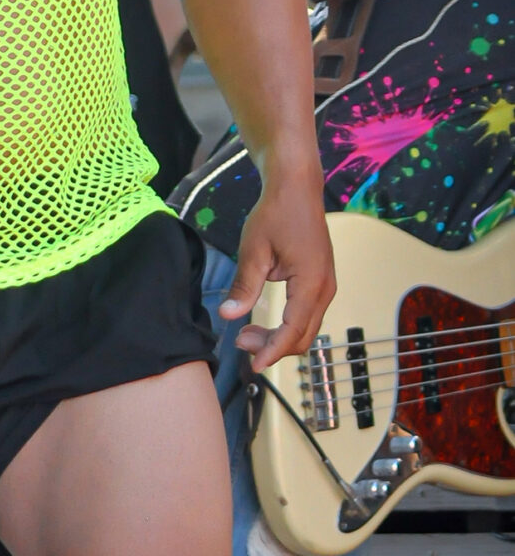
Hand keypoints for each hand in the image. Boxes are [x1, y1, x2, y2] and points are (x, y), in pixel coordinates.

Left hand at [217, 175, 334, 372]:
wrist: (297, 188)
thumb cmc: (276, 213)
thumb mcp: (254, 251)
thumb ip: (244, 286)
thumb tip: (229, 315)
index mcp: (311, 283)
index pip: (293, 331)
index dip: (272, 352)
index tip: (252, 366)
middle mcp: (325, 288)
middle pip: (303, 336)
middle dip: (273, 347)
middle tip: (240, 342)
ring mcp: (326, 285)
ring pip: (307, 328)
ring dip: (279, 338)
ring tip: (246, 332)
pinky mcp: (321, 281)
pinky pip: (308, 315)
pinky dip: (288, 326)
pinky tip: (265, 322)